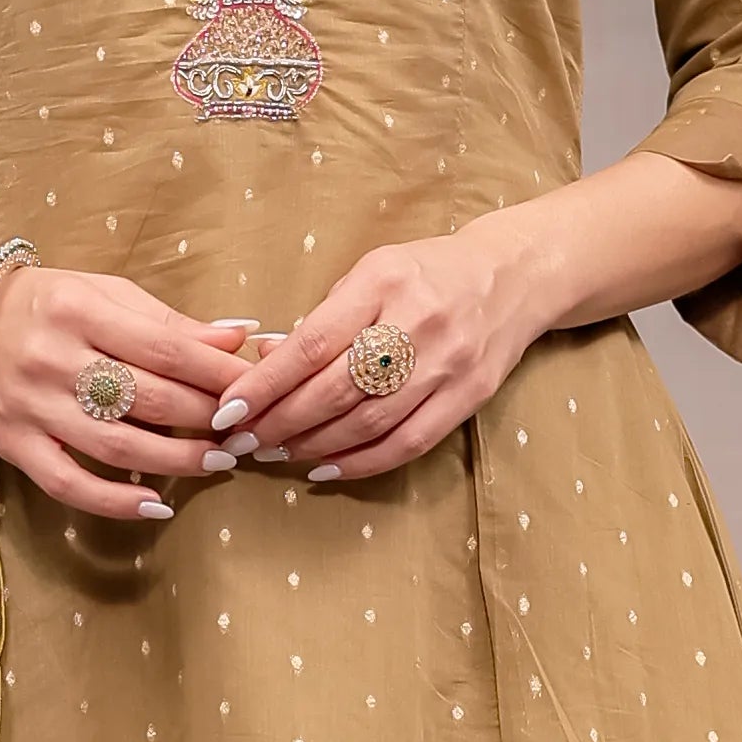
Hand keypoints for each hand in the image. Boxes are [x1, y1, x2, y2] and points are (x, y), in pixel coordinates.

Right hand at [0, 228, 254, 521]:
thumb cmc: (45, 306)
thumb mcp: (103, 294)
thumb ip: (167, 321)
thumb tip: (236, 337)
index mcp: (79, 309)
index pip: (165, 348)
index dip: (217, 373)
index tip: (254, 387)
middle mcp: (53, 358)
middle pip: (148, 397)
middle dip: (206, 417)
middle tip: (244, 429)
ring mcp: (32, 407)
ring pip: (118, 445)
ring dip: (177, 460)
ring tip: (218, 462)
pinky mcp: (16, 445)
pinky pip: (70, 485)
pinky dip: (116, 501)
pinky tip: (158, 505)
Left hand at [212, 224, 551, 485]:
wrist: (512, 277)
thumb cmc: (426, 273)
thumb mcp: (371, 273)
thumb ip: (322, 317)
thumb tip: (263, 362)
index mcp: (384, 281)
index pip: (313, 343)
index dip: (266, 383)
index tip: (230, 408)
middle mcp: (418, 322)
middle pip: (336, 389)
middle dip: (281, 422)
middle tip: (244, 440)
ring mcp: (447, 362)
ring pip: (368, 421)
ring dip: (314, 445)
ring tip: (277, 453)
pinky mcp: (469, 395)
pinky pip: (408, 442)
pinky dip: (361, 462)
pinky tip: (326, 468)